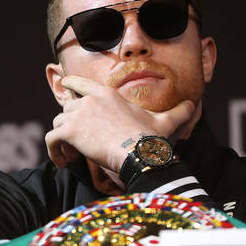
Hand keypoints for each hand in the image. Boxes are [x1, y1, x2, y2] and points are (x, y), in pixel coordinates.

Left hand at [44, 75, 195, 171]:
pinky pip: (51, 140)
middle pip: (67, 109)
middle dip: (68, 126)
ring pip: (57, 125)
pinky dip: (53, 151)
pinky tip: (63, 162)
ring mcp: (78, 114)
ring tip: (71, 156)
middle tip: (77, 145)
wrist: (140, 154)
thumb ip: (178, 111)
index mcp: (107, 94)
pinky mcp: (70, 131)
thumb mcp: (165, 122)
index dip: (70, 85)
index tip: (64, 87)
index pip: (80, 83)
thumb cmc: (152, 139)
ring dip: (61, 141)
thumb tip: (194, 105)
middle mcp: (89, 100)